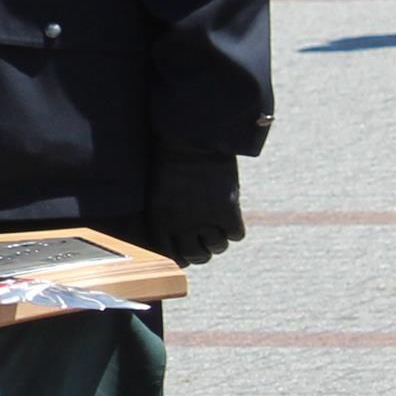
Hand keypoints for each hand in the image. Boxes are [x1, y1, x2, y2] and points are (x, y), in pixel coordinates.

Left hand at [144, 151, 245, 266]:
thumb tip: (178, 234)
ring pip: (218, 247)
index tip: (187, 254)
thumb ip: (167, 215)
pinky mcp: (227, 211)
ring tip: (219, 227)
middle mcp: (181, 225)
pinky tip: (231, 216)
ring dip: (220, 239)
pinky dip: (235, 228)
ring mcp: (205, 219)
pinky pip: (236, 234)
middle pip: (196, 256)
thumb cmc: (172, 159)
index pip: (169, 255)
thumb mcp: (160, 191)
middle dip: (203, 251)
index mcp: (160, 220)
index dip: (181, 257)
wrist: (192, 139)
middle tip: (207, 241)